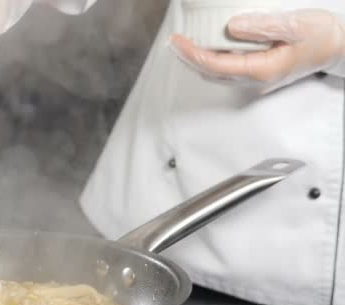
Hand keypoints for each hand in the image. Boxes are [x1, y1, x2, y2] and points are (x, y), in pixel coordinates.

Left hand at [170, 9, 344, 93]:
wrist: (340, 48)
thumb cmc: (321, 36)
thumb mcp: (294, 25)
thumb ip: (262, 26)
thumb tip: (231, 27)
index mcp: (260, 69)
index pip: (215, 64)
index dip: (192, 53)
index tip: (177, 41)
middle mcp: (254, 80)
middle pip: (210, 72)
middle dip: (188, 58)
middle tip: (174, 42)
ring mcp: (255, 80)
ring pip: (217, 74)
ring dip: (198, 61)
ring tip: (184, 44)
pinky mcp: (258, 74)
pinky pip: (227, 70)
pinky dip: (211, 60)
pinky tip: (207, 47)